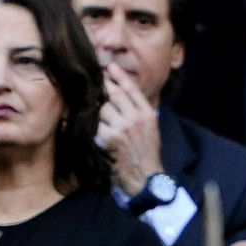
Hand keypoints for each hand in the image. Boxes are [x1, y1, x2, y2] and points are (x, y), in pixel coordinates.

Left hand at [97, 62, 162, 195]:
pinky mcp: (108, 138)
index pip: (131, 89)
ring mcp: (121, 127)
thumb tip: (125, 95)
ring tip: (102, 121)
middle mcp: (135, 117)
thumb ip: (140, 111)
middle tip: (95, 85)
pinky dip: (95, 128)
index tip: (110, 67)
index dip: (119, 76)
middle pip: (114, 94)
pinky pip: (97, 125)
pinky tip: (98, 134)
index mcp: (147, 113)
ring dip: (99, 113)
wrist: (146, 179)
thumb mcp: (151, 129)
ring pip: (102, 109)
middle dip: (103, 89)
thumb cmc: (147, 154)